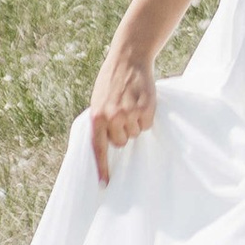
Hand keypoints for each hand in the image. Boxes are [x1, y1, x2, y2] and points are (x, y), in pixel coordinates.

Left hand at [87, 35, 158, 179]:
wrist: (128, 58)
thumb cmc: (112, 81)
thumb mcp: (98, 100)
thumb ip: (100, 121)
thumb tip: (105, 146)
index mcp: (96, 117)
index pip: (98, 149)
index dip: (102, 168)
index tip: (105, 186)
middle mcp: (112, 117)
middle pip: (120, 143)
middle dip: (122, 132)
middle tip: (123, 113)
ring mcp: (129, 113)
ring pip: (135, 134)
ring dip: (135, 123)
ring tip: (132, 103)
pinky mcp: (145, 109)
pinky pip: (147, 125)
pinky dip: (146, 117)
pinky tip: (142, 101)